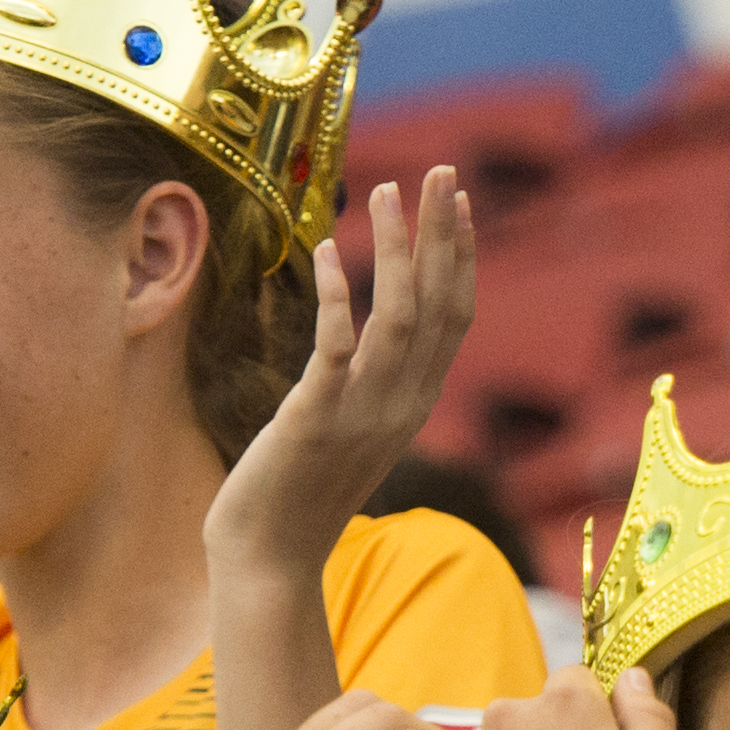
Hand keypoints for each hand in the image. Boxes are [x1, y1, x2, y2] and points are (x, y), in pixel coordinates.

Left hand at [204, 172, 476, 576]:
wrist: (270, 557)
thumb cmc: (299, 493)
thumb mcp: (352, 430)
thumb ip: (373, 383)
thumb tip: (376, 336)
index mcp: (415, 403)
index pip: (455, 316)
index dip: (460, 256)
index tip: (456, 201)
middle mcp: (403, 404)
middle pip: (438, 304)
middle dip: (441, 234)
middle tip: (440, 172)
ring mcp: (363, 412)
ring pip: (398, 317)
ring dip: (395, 249)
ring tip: (385, 190)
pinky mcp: (316, 418)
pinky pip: (336, 347)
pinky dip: (336, 296)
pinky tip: (325, 251)